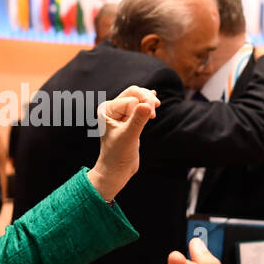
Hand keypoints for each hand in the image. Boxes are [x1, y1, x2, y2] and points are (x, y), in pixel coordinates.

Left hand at [87, 85, 158, 202]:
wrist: (116, 171)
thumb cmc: (118, 155)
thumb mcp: (129, 137)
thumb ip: (137, 120)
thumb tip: (146, 105)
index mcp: (106, 110)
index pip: (130, 99)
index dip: (143, 104)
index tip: (152, 116)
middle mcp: (111, 109)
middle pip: (133, 93)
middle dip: (146, 98)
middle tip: (156, 108)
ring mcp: (120, 114)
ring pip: (137, 98)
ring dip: (147, 101)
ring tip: (155, 107)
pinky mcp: (128, 121)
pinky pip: (139, 106)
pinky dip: (146, 104)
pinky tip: (154, 101)